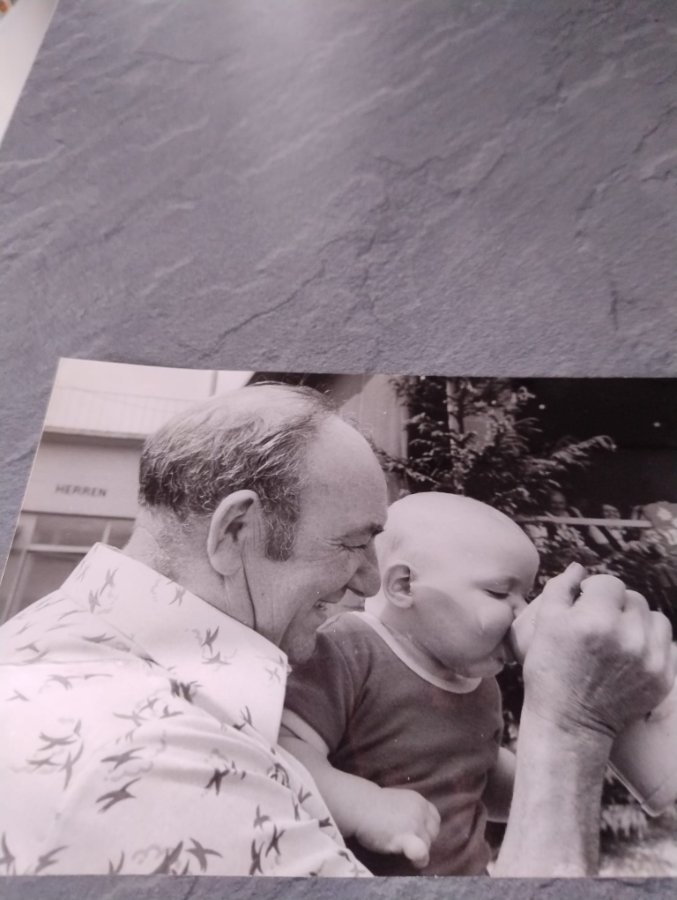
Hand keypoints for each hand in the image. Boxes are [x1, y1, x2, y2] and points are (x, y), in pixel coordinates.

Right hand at [352, 786, 440, 867]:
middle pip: (433, 832)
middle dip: (424, 840)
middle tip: (408, 843)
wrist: (359, 805)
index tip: (417, 834)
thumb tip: (414, 825)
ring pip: (427, 845)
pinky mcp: (407, 837)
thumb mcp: (397, 801)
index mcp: (418, 800)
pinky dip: (419, 859)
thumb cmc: (372, 804)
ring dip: (418, 850)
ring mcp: (415, 824)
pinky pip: (421, 852)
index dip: (427, 828)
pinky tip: (412, 861)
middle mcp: (420, 811)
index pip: (434, 818)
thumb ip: (409, 811)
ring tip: (403, 851)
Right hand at [523, 565, 674, 739]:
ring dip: (637, 621)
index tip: (583, 605)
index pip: (609, 582)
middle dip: (615, 605)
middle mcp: (627, 637)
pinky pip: (665, 644)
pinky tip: (627, 655)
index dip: (593, 590)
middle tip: (598, 623)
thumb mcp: (544, 624)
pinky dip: (648, 644)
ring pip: (654, 617)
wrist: (569, 722)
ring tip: (617, 636)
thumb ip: (560, 588)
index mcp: (595, 619)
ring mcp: (649, 659)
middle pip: (633, 598)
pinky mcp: (662, 678)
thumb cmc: (549, 670)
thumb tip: (579, 568)